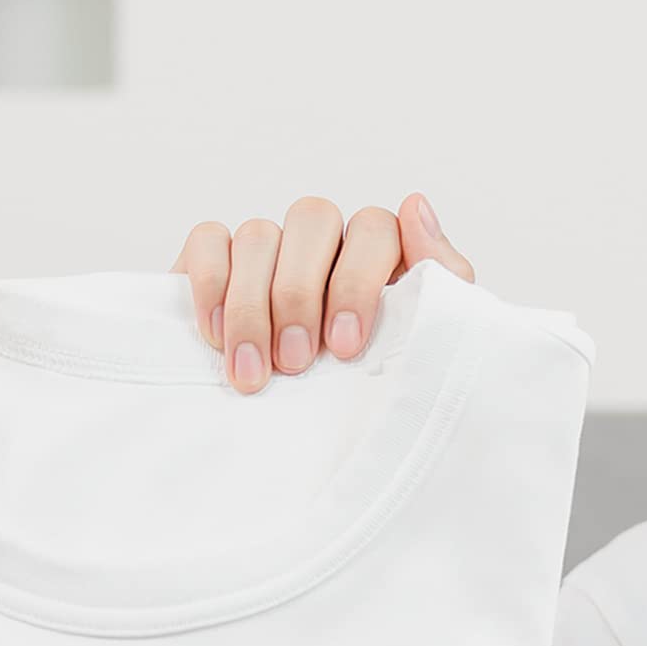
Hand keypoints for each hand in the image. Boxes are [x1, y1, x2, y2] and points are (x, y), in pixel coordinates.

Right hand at [171, 191, 468, 394]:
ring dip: (252, 307)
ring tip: (253, 374)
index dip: (357, 281)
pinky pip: (208, 240)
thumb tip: (415, 205)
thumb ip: (438, 276)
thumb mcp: (419, 343)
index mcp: (378, 253)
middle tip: (295, 363)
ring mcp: (267, 245)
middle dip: (301, 294)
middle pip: (313, 218)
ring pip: (258, 233)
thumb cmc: (374, 387)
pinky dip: (211, 287)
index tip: (344, 348)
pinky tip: (216, 336)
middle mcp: (323, 240)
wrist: (322, 441)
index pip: (373, 227)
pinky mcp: (215, 258)